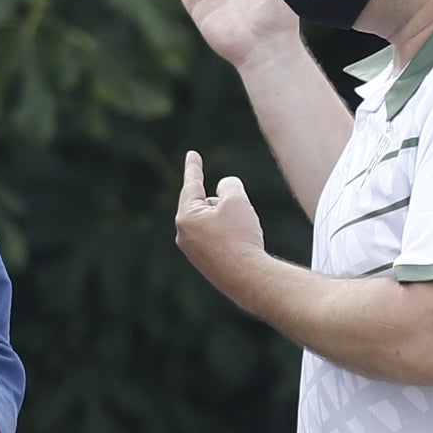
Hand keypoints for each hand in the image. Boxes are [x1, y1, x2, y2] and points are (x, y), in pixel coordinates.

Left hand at [172, 151, 266, 290]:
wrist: (248, 278)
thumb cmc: (240, 237)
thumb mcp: (237, 200)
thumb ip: (229, 185)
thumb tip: (224, 188)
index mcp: (186, 216)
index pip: (192, 184)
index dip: (194, 167)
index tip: (192, 155)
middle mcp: (184, 235)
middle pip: (207, 205)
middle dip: (224, 204)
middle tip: (240, 217)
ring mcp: (193, 252)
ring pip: (215, 223)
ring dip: (230, 222)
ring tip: (242, 237)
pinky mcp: (205, 264)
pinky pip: (219, 241)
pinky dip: (232, 238)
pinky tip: (242, 249)